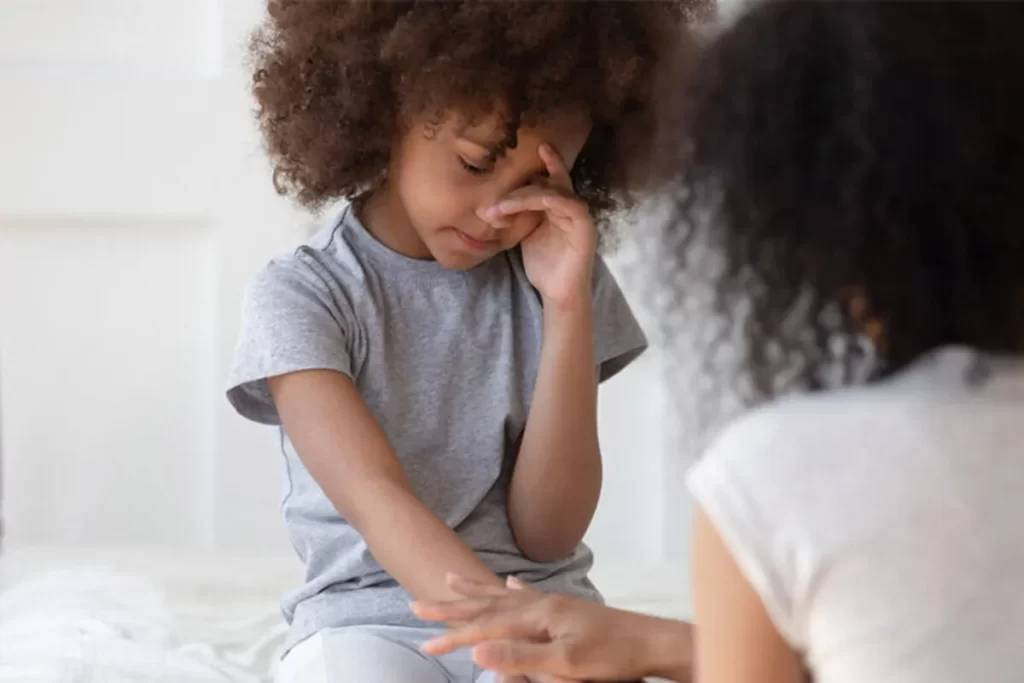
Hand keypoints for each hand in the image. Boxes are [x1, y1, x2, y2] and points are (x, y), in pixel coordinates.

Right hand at [413, 574, 687, 681]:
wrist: (651, 641)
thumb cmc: (612, 657)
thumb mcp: (564, 665)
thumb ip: (520, 657)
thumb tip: (477, 653)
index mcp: (536, 617)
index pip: (484, 629)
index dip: (452, 638)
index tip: (424, 646)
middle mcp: (540, 605)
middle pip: (485, 605)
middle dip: (451, 607)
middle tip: (417, 603)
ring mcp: (553, 605)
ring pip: (502, 596)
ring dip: (475, 591)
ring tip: (450, 580)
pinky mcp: (566, 609)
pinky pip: (529, 595)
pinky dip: (513, 590)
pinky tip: (509, 583)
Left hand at [484, 144, 596, 310]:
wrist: (558, 293)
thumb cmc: (543, 265)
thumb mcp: (526, 234)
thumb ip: (520, 215)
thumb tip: (496, 201)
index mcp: (557, 208)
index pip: (551, 180)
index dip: (547, 162)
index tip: (537, 146)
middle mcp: (570, 207)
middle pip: (551, 182)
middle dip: (519, 187)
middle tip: (494, 202)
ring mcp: (579, 216)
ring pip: (554, 192)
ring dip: (525, 197)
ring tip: (500, 208)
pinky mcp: (584, 227)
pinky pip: (569, 204)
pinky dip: (549, 200)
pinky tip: (530, 203)